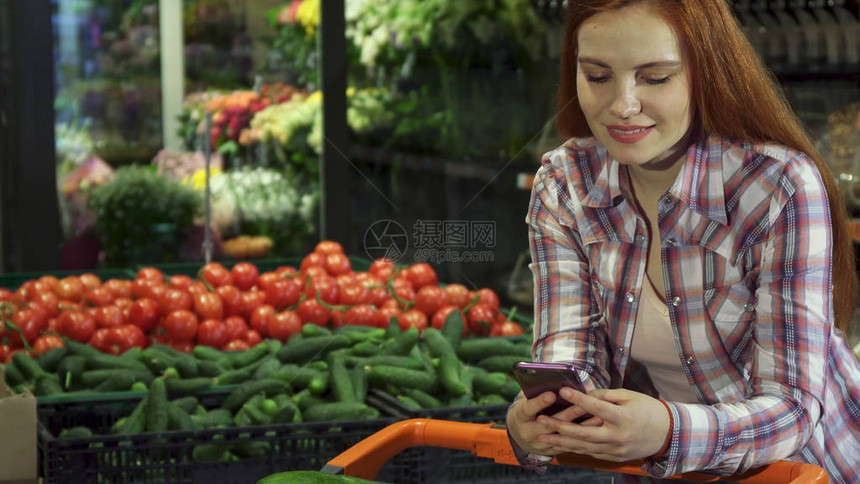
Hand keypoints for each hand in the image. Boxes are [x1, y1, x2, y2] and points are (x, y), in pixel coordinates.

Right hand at [505, 390, 596, 455]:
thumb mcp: (525, 400)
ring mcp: (540, 444)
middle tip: (584, 405)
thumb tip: (552, 380)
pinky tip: (596, 429)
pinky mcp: (552, 450)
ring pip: (564, 437)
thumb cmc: (526, 409)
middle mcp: (528, 432)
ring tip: (598, 417)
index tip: (552, 394)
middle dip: (568, 415)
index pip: (529, 409)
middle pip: (550, 425)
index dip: (540, 402)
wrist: (520, 434)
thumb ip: (535, 392)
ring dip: (582, 427)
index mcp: (520, 417)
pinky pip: (570, 445)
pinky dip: (584, 437)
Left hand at [535, 388, 669, 461]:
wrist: (667, 434)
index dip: (578, 399)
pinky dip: (574, 447)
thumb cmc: (648, 409)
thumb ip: (606, 396)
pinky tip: (560, 443)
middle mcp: (618, 436)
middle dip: (559, 427)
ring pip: (583, 446)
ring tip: (542, 435)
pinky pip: (591, 452)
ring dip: (561, 441)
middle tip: (541, 420)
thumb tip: (585, 395)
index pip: (596, 407)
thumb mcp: (630, 396)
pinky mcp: (614, 457)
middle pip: (583, 433)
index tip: (562, 390)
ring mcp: (616, 449)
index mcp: (624, 418)